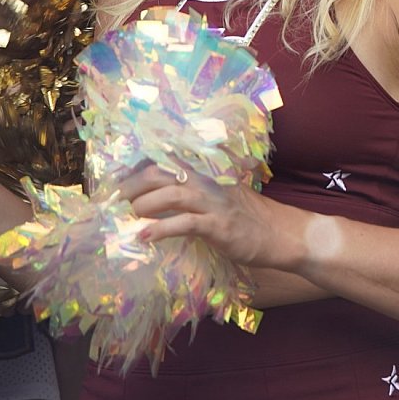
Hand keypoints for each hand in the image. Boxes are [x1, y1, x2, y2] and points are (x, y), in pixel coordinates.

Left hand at [121, 163, 299, 269]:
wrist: (284, 235)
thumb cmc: (252, 221)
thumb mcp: (223, 199)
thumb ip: (197, 196)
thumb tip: (160, 203)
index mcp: (207, 176)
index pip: (167, 162)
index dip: (137, 168)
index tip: (114, 180)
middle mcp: (209, 184)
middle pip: (162, 172)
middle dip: (132, 185)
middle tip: (113, 202)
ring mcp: (215, 204)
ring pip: (172, 193)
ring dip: (144, 204)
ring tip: (127, 216)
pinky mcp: (219, 226)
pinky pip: (185, 224)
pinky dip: (160, 229)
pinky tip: (144, 237)